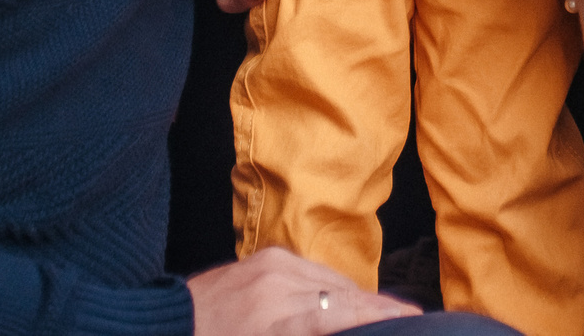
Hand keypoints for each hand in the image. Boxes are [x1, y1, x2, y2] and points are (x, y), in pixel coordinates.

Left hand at [188, 247, 415, 334]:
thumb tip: (343, 327)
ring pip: (334, 280)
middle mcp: (279, 287)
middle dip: (379, 308)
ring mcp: (274, 265)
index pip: (342, 314)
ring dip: (358, 299)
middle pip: (345, 296)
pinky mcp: (269, 255)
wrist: (170, 323)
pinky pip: (315, 270)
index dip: (381, 316)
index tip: (413, 318)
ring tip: (382, 313)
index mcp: (276, 323)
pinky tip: (345, 301)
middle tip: (409, 318)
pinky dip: (333, 287)